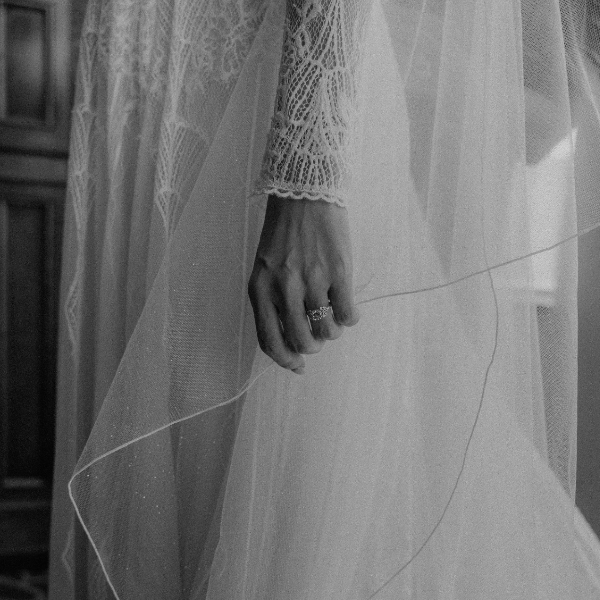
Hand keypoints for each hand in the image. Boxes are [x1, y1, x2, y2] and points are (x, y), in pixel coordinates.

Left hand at [248, 195, 359, 373]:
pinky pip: (347, 315)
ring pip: (327, 331)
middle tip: (317, 331)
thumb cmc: (284, 233)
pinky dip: (349, 317)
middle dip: (312, 345)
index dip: (285, 361)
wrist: (305, 194)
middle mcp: (283, 288)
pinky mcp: (338, 272)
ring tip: (331, 311)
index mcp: (260, 288)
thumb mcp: (266, 268)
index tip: (298, 366)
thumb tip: (293, 340)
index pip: (269, 341)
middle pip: (302, 341)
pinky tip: (346, 304)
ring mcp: (312, 280)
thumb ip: (273, 302)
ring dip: (332, 330)